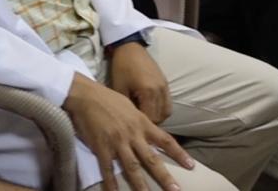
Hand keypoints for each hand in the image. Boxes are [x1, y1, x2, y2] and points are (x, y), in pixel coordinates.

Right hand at [63, 73, 192, 190]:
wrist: (85, 95)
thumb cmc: (107, 98)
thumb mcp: (130, 107)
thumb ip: (140, 121)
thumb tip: (149, 129)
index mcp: (142, 123)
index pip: (165, 140)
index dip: (179, 154)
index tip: (191, 166)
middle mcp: (133, 134)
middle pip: (152, 159)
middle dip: (165, 177)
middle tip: (176, 190)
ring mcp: (117, 142)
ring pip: (132, 167)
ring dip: (141, 185)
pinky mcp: (101, 147)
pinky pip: (107, 169)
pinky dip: (111, 183)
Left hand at [108, 41, 171, 123]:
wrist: (130, 48)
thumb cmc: (121, 67)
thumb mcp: (119, 88)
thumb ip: (126, 107)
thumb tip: (129, 122)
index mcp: (148, 92)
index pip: (151, 119)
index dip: (142, 126)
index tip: (133, 127)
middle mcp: (160, 91)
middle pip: (160, 118)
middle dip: (150, 123)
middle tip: (138, 123)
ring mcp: (165, 87)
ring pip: (167, 112)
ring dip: (158, 117)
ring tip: (144, 115)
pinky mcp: (166, 83)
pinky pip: (168, 103)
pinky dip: (161, 109)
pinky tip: (150, 107)